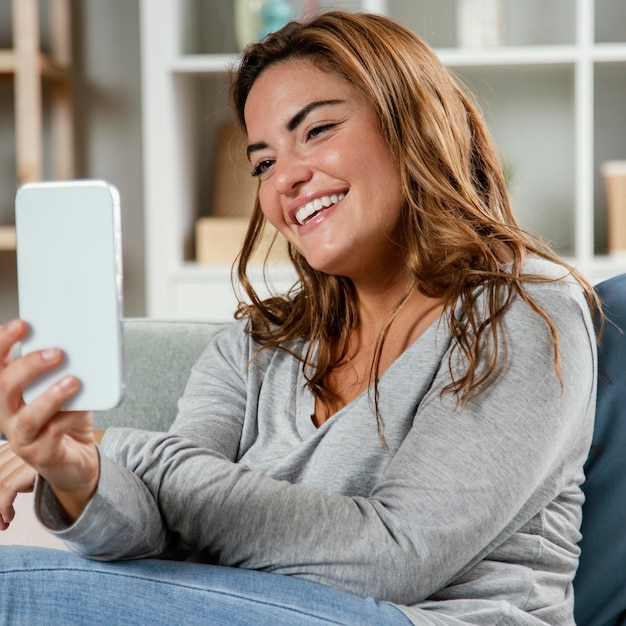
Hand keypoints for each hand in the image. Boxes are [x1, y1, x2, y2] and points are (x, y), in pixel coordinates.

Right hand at [0, 319, 99, 521]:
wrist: (78, 460)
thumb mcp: (64, 389)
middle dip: (28, 366)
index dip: (2, 343)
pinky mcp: (41, 456)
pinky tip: (82, 409)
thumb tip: (79, 343)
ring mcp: (22, 438)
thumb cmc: (67, 419)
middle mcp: (8, 415)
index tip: (22, 325)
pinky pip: (52, 435)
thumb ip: (62, 370)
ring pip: (26, 417)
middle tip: (57, 353)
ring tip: (73, 381)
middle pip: (3, 388)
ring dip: (50, 396)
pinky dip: (69, 417)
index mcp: (9, 394)